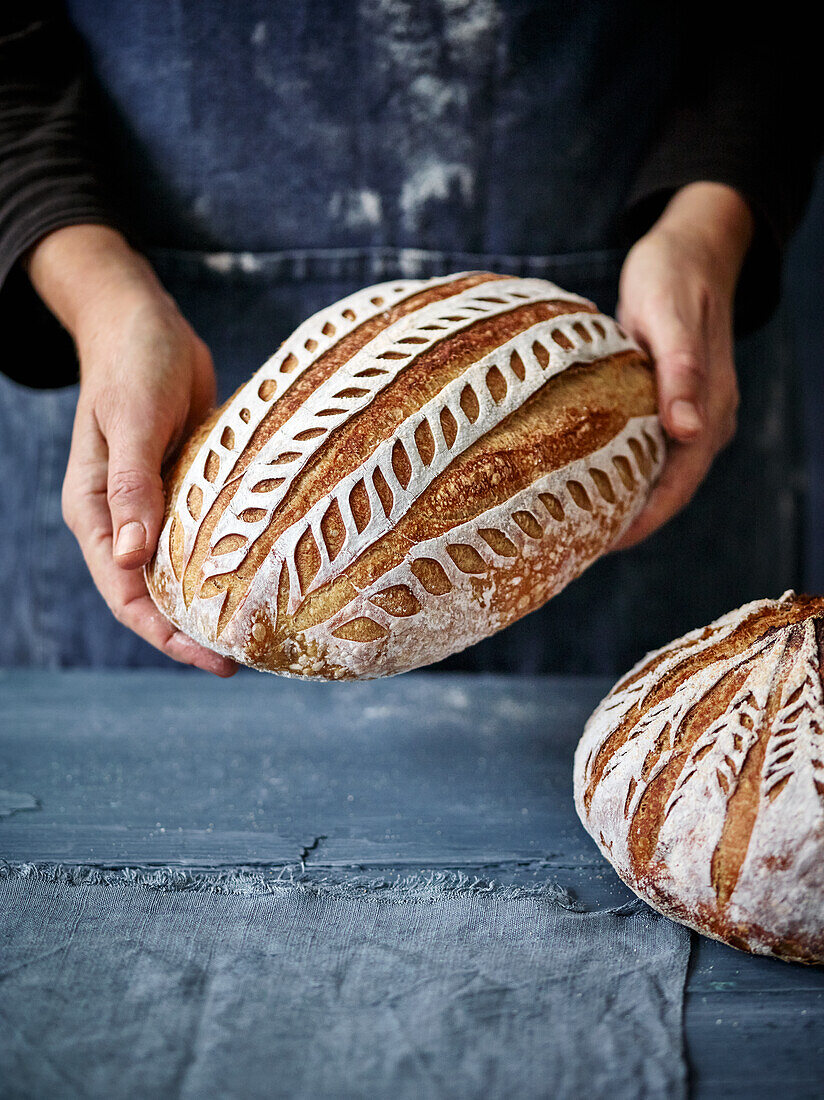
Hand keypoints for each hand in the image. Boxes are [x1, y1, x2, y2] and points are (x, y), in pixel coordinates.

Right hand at [27, 225, 235, 674]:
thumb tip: (132, 560)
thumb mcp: (131, 421)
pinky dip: (227, 561)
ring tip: (259, 629)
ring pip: (181, 570)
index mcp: (96, 513)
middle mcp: (124, 519)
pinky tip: (262, 575)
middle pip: (155, 595)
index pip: (126, 595)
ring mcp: (155, 506)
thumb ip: (131, 487)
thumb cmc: (132, 364)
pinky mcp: (186, 488)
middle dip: (193, 631)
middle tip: (246, 657)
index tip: (213, 659)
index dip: (165, 635)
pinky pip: (204, 537)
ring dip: (212, 600)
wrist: (146, 322)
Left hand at [615, 182, 753, 548]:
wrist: (690, 247)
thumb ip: (681, 371)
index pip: (679, 485)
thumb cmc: (673, 277)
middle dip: (631, 522)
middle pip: (669, 489)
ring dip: (627, 499)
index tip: (603, 545)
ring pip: (660, 471)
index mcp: (709, 408)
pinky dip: (624, 468)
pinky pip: (649, 447)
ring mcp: (690, 411)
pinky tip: (589, 475)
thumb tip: (686, 431)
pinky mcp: (671, 400)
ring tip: (579, 523)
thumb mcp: (670, 316)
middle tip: (578, 546)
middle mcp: (704, 418)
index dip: (645, 520)